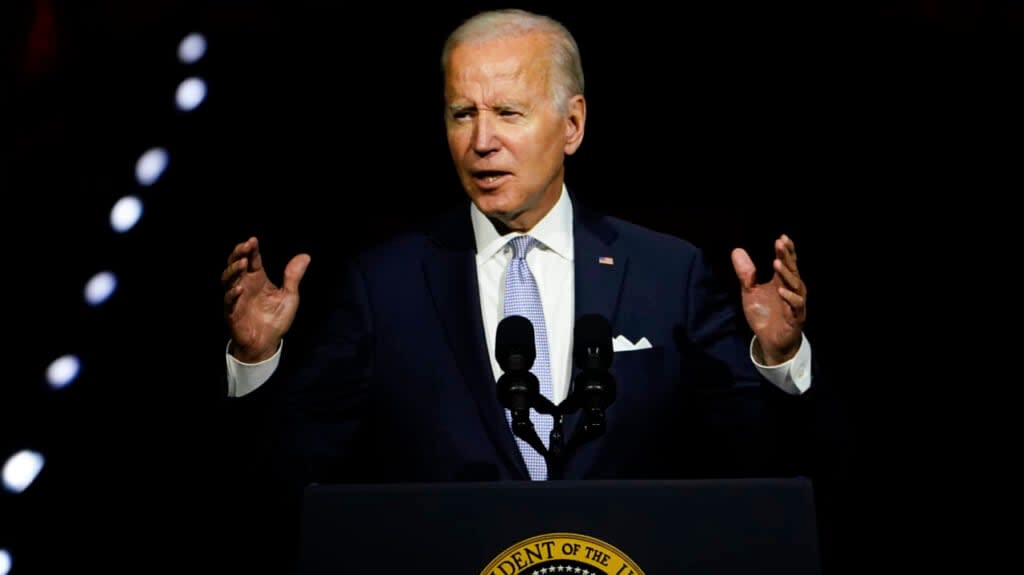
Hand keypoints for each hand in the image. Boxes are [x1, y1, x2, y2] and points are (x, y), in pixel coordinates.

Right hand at [222, 237, 309, 362]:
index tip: (253, 240)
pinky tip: (239, 288)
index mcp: (257, 279)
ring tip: (242, 263)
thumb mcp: (289, 296)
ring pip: (227, 279)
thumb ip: (293, 276)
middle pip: (236, 265)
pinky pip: (229, 301)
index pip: (252, 260)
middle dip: (238, 254)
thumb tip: (305, 256)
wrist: (267, 343)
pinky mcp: (232, 312)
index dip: (251, 249)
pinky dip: (233, 294)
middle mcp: (245, 285)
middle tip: (244, 246)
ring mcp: (237, 298)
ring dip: (233, 270)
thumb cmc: (276, 318)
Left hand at [731, 234, 805, 364]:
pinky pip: (796, 306)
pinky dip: (789, 298)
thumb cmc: (764, 315)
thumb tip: (737, 250)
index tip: (781, 237)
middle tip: (779, 244)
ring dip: (786, 274)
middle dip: (786, 257)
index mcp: (782, 282)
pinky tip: (781, 290)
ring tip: (776, 263)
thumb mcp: (750, 292)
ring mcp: (795, 303)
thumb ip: (746, 273)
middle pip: (792, 270)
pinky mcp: (795, 317)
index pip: (787, 262)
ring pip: (795, 285)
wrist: (769, 341)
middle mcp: (792, 290)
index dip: (786, 250)